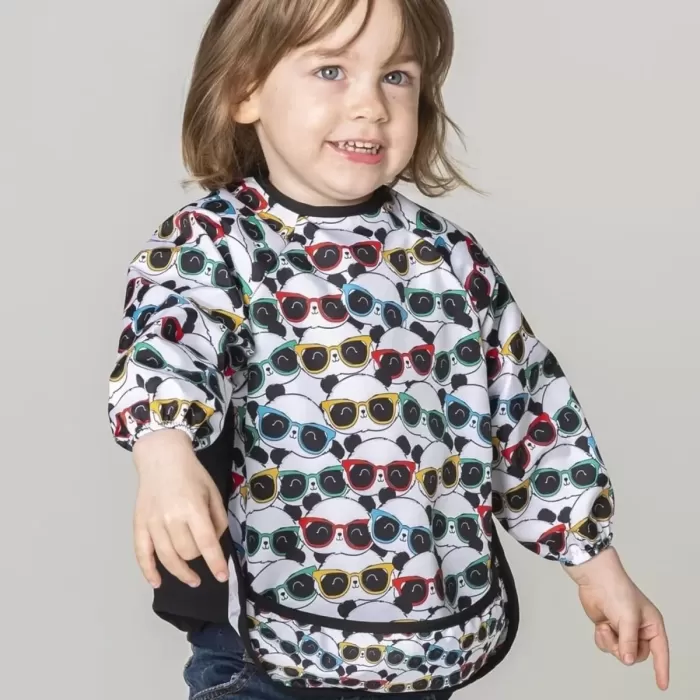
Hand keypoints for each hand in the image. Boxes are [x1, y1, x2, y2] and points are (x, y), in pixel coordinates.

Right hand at [132, 429, 228, 588]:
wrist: (162, 457)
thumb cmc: (192, 473)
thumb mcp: (213, 492)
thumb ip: (217, 519)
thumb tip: (215, 543)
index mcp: (193, 508)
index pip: (206, 543)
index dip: (216, 563)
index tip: (222, 576)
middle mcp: (171, 518)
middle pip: (187, 552)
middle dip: (199, 557)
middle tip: (204, 552)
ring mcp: (152, 523)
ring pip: (167, 558)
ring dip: (180, 572)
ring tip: (192, 579)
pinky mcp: (139, 524)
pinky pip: (141, 554)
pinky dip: (148, 571)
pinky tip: (157, 582)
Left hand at [564, 547, 668, 689]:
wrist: (595, 579)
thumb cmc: (617, 591)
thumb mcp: (628, 619)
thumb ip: (629, 642)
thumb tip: (627, 660)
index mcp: (652, 625)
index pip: (660, 651)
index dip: (662, 668)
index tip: (662, 685)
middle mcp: (639, 629)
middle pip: (636, 655)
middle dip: (624, 649)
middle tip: (617, 637)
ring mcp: (623, 629)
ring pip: (620, 652)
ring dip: (611, 643)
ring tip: (606, 628)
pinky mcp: (609, 628)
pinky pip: (607, 645)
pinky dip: (603, 639)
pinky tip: (601, 627)